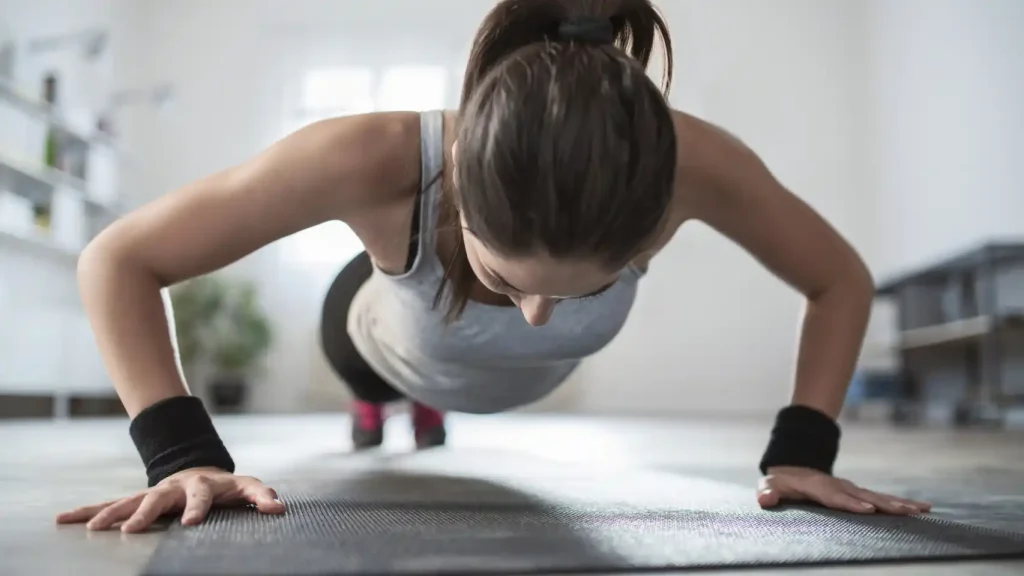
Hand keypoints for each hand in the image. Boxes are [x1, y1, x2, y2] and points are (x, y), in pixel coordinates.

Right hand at [55, 467, 285, 532]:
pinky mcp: (136, 500)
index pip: (202, 495)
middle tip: (132, 530)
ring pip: (129, 501)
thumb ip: (262, 497)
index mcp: (202, 485)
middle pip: (158, 498)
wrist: (199, 471)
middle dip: (146, 513)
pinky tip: (64, 519)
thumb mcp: (247, 488)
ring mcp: (152, 493)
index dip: (198, 508)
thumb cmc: (226, 487)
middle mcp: (174, 487)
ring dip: (111, 514)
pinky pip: (109, 505)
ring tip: (94, 528)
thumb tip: (279, 508)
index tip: (191, 524)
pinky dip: (87, 512)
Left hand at [758, 466, 931, 514]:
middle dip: (884, 504)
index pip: (836, 496)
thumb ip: (767, 491)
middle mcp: (840, 486)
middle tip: (904, 511)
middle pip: (864, 495)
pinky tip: (922, 509)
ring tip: (921, 510)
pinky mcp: (860, 494)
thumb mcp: (770, 485)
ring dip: (899, 503)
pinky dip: (902, 503)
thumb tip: (765, 498)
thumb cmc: (781, 482)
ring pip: (878, 496)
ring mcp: (852, 489)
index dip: (850, 502)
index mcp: (819, 487)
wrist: (794, 469)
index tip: (867, 509)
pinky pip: (883, 499)